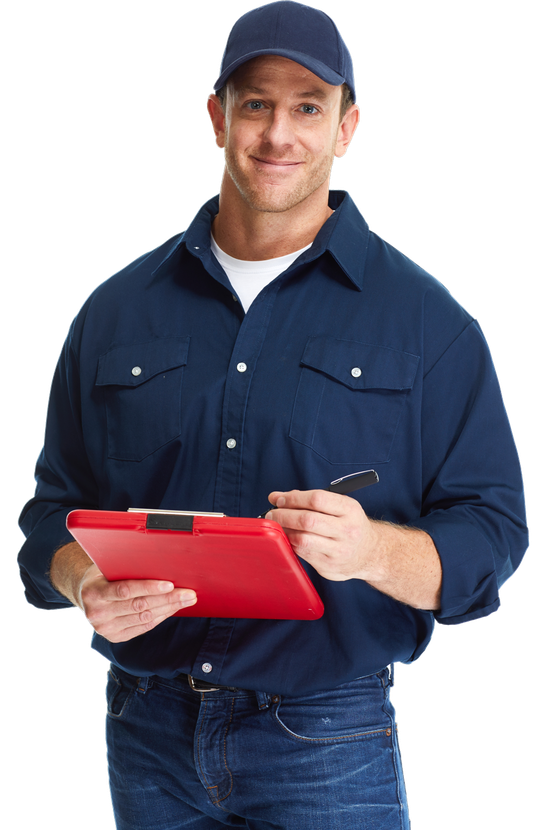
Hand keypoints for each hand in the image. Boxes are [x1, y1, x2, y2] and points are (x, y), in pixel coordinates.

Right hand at [77, 565, 196, 642]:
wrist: (85, 594)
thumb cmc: (102, 575)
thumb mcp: (107, 567)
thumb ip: (127, 568)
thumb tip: (161, 564)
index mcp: (94, 592)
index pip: (125, 591)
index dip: (149, 588)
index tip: (170, 584)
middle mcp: (98, 613)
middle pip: (139, 606)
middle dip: (168, 599)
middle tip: (188, 593)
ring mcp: (106, 628)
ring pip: (144, 618)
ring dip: (169, 609)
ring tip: (186, 600)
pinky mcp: (115, 637)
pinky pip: (144, 627)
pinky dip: (160, 617)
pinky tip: (172, 609)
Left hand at [266, 489, 377, 581]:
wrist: (371, 554)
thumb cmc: (350, 525)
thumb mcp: (341, 507)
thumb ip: (311, 500)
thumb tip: (277, 497)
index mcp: (350, 510)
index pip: (317, 499)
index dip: (293, 498)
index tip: (279, 499)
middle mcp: (347, 530)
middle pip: (308, 520)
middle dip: (284, 515)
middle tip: (272, 513)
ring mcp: (339, 551)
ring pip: (303, 539)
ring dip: (284, 531)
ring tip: (278, 526)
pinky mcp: (329, 566)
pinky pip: (303, 553)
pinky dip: (291, 543)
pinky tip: (288, 537)